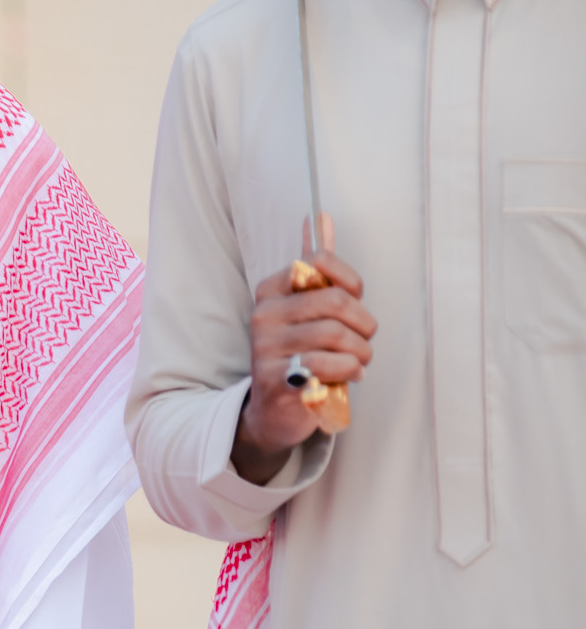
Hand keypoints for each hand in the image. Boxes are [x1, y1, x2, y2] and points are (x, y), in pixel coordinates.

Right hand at [232, 216, 376, 485]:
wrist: (273, 411)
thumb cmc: (298, 353)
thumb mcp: (304, 308)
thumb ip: (315, 268)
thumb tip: (320, 217)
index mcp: (270, 290)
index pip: (317, 262)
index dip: (350, 281)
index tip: (355, 299)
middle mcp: (264, 315)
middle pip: (335, 302)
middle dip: (363, 324)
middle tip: (365, 340)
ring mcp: (267, 349)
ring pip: (336, 335)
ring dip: (361, 352)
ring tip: (359, 361)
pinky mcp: (276, 380)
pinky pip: (327, 365)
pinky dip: (348, 371)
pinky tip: (347, 376)